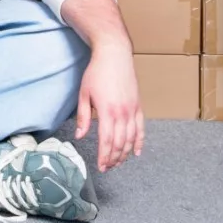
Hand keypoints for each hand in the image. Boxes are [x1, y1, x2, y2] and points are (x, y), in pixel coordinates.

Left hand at [73, 40, 146, 172]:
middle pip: (120, 143)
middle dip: (114, 158)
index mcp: (107, 111)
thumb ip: (83, 117)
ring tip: (118, 162)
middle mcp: (122, 114)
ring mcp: (132, 110)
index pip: (107, 141)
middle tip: (108, 167)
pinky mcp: (138, 106)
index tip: (101, 166)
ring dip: (125, 153)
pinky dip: (139, 142)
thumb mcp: (84, 94)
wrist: (114, 55)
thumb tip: (80, 136)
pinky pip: (141, 129)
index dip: (105, 156)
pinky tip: (136, 152)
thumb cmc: (96, 72)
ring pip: (131, 139)